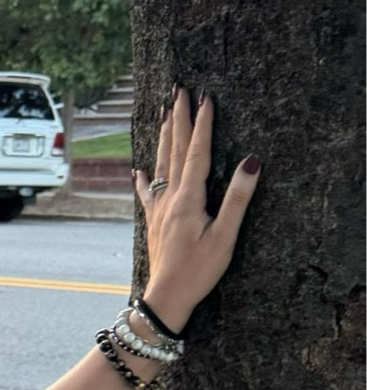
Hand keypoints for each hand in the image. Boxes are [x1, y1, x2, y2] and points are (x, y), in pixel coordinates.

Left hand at [134, 89, 260, 329]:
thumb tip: (252, 162)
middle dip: (179, 120)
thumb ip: (238, 198)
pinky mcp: (153, 223)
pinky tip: (137, 170)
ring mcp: (158, 210)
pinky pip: (147, 193)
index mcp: (189, 199)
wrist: (166, 298)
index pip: (198, 152)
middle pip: (175, 151)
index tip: (205, 97)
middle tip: (179, 91)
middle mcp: (170, 199)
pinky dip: (143, 178)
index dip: (203, 124)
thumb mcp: (226, 236)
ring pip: (160, 165)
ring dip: (164, 138)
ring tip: (164, 114)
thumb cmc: (199, 271)